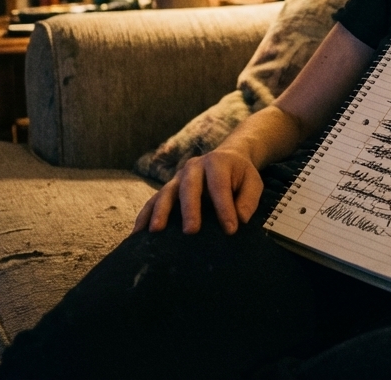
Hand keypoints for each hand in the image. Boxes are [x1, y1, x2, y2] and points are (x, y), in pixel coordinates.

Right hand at [132, 148, 262, 234]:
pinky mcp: (168, 188)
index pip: (219, 185)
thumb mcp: (253, 182)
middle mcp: (194, 167)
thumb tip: (240, 219)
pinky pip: (153, 201)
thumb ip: (248, 200)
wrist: (226, 158)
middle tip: (191, 231)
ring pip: (166, 192)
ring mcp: (177, 177)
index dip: (224, 207)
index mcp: (217, 163)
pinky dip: (144, 216)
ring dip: (160, 212)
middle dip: (189, 209)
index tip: (230, 230)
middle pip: (189, 187)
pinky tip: (137, 233)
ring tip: (155, 231)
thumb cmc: (240, 175)